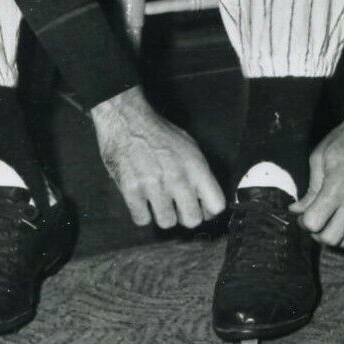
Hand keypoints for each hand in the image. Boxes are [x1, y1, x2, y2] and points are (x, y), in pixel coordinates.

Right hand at [90, 86, 226, 229]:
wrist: (126, 120)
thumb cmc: (159, 132)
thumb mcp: (189, 147)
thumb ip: (200, 174)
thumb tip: (206, 199)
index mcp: (196, 167)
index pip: (216, 205)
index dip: (209, 210)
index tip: (200, 207)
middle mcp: (178, 178)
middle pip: (192, 220)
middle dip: (185, 215)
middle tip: (177, 205)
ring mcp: (154, 186)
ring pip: (167, 223)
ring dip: (162, 214)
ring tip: (157, 199)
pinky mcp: (132, 191)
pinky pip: (142, 220)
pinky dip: (141, 213)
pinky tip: (141, 198)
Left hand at [291, 93, 343, 249]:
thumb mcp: (320, 158)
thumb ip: (310, 189)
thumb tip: (298, 211)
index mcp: (338, 185)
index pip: (314, 223)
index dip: (304, 223)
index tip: (303, 216)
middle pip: (333, 238)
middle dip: (318, 235)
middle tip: (317, 223)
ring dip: (339, 240)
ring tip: (334, 226)